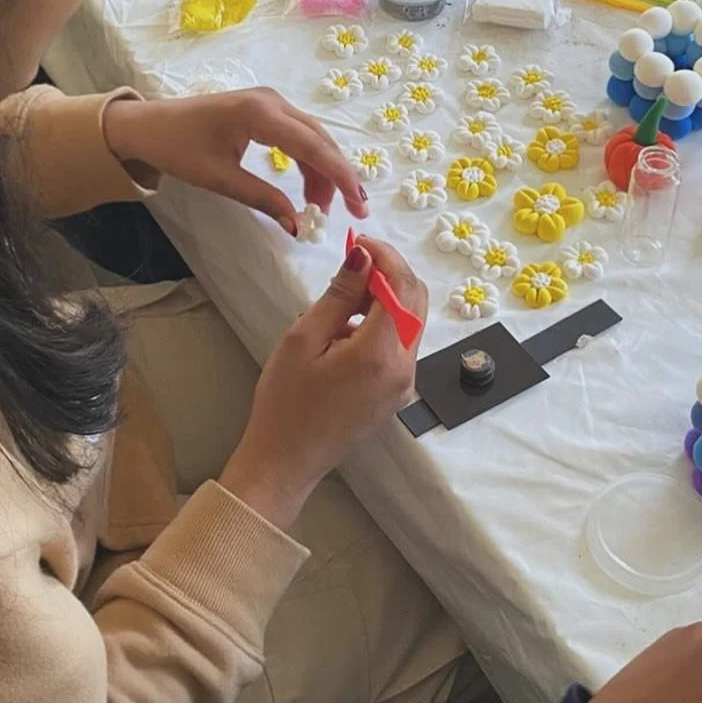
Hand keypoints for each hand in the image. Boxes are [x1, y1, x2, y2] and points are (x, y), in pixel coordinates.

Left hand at [103, 89, 369, 232]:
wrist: (148, 124)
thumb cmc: (178, 148)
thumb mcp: (220, 179)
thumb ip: (263, 199)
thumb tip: (297, 226)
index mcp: (260, 115)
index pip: (315, 147)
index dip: (341, 177)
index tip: (359, 205)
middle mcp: (272, 102)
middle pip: (320, 140)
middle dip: (338, 177)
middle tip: (352, 212)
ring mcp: (270, 102)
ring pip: (313, 138)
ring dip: (323, 172)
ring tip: (322, 207)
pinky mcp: (265, 109)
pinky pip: (298, 134)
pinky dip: (308, 161)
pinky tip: (308, 187)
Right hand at [219, 238, 425, 527]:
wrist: (286, 461)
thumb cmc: (285, 403)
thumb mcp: (304, 339)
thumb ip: (340, 295)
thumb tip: (363, 256)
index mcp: (381, 353)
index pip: (401, 286)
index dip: (384, 256)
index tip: (358, 242)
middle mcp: (404, 368)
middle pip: (416, 300)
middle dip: (389, 273)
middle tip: (352, 263)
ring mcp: (405, 383)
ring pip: (410, 321)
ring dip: (385, 299)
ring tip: (341, 300)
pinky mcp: (397, 392)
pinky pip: (401, 344)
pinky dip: (383, 323)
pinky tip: (347, 328)